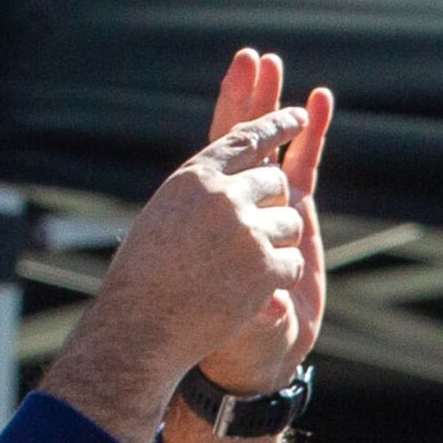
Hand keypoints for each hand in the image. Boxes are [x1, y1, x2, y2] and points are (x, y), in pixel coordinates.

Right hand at [43, 48, 334, 438]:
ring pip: (290, 220)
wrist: (142, 327)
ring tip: (241, 270)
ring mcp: (246, 229)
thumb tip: (237, 178)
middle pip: (276, 180)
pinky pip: (292, 261)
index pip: (246, 138)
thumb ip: (204, 194)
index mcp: (194, 177)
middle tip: (248, 237)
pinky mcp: (264, 266)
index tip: (300, 115)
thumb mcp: (167, 216)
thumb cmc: (146, 276)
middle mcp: (221, 194)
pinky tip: (250, 293)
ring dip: (277, 243)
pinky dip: (278, 278)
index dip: (276, 124)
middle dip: (273, 204)